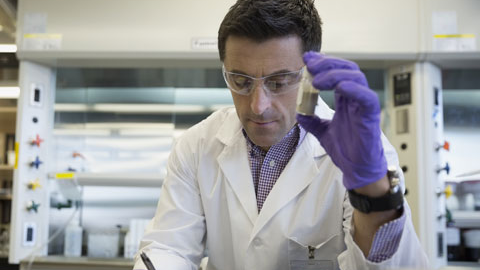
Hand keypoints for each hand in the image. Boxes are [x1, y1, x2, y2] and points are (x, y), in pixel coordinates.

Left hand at [296, 52, 386, 189]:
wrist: (357, 170)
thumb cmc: (347, 150)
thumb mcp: (322, 132)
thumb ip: (312, 121)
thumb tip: (299, 113)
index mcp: (345, 99)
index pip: (336, 72)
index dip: (323, 63)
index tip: (306, 59)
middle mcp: (356, 98)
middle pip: (346, 68)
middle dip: (327, 63)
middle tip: (310, 64)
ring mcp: (364, 105)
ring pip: (356, 77)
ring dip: (335, 74)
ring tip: (316, 80)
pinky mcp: (372, 115)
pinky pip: (367, 96)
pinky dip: (353, 88)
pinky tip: (339, 87)